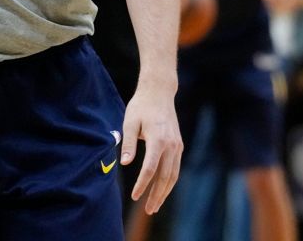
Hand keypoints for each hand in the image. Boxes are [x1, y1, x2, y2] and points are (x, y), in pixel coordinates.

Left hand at [121, 78, 183, 214]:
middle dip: (156, 195)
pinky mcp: (178, 145)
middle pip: (165, 176)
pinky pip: (175, 168)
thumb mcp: (130, 122)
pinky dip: (169, 182)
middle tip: (148, 211)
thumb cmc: (141, 106)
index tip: (135, 196)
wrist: (159, 92)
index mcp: (158, 139)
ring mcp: (177, 145)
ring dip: (164, 192)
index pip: (150, 168)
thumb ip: (128, 143)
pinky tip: (161, 190)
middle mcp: (171, 145)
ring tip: (154, 206)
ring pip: (173, 175)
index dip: (142, 184)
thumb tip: (124, 163)